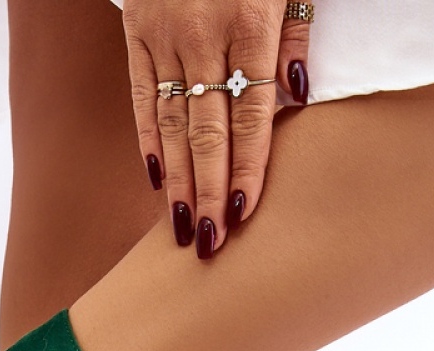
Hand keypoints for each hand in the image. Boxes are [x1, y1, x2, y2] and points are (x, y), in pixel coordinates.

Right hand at [124, 0, 313, 257]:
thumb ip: (296, 34)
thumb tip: (297, 101)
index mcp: (250, 21)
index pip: (250, 113)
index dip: (247, 166)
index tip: (243, 212)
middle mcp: (202, 35)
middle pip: (208, 130)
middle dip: (208, 191)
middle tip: (209, 244)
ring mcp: (164, 37)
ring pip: (173, 123)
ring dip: (178, 181)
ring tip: (180, 228)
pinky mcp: (136, 34)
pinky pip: (141, 97)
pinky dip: (149, 140)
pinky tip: (157, 180)